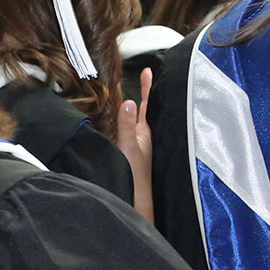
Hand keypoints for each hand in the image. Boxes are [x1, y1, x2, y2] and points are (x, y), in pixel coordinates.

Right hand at [115, 68, 154, 223]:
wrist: (135, 198)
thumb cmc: (135, 175)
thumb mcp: (128, 146)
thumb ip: (127, 125)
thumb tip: (127, 102)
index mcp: (144, 131)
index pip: (146, 104)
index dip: (147, 87)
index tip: (149, 71)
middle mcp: (142, 135)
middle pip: (142, 109)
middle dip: (143, 93)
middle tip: (143, 76)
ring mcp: (137, 143)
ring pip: (135, 119)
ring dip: (134, 106)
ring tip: (133, 92)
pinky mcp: (130, 151)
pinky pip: (128, 129)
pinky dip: (125, 120)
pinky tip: (121, 120)